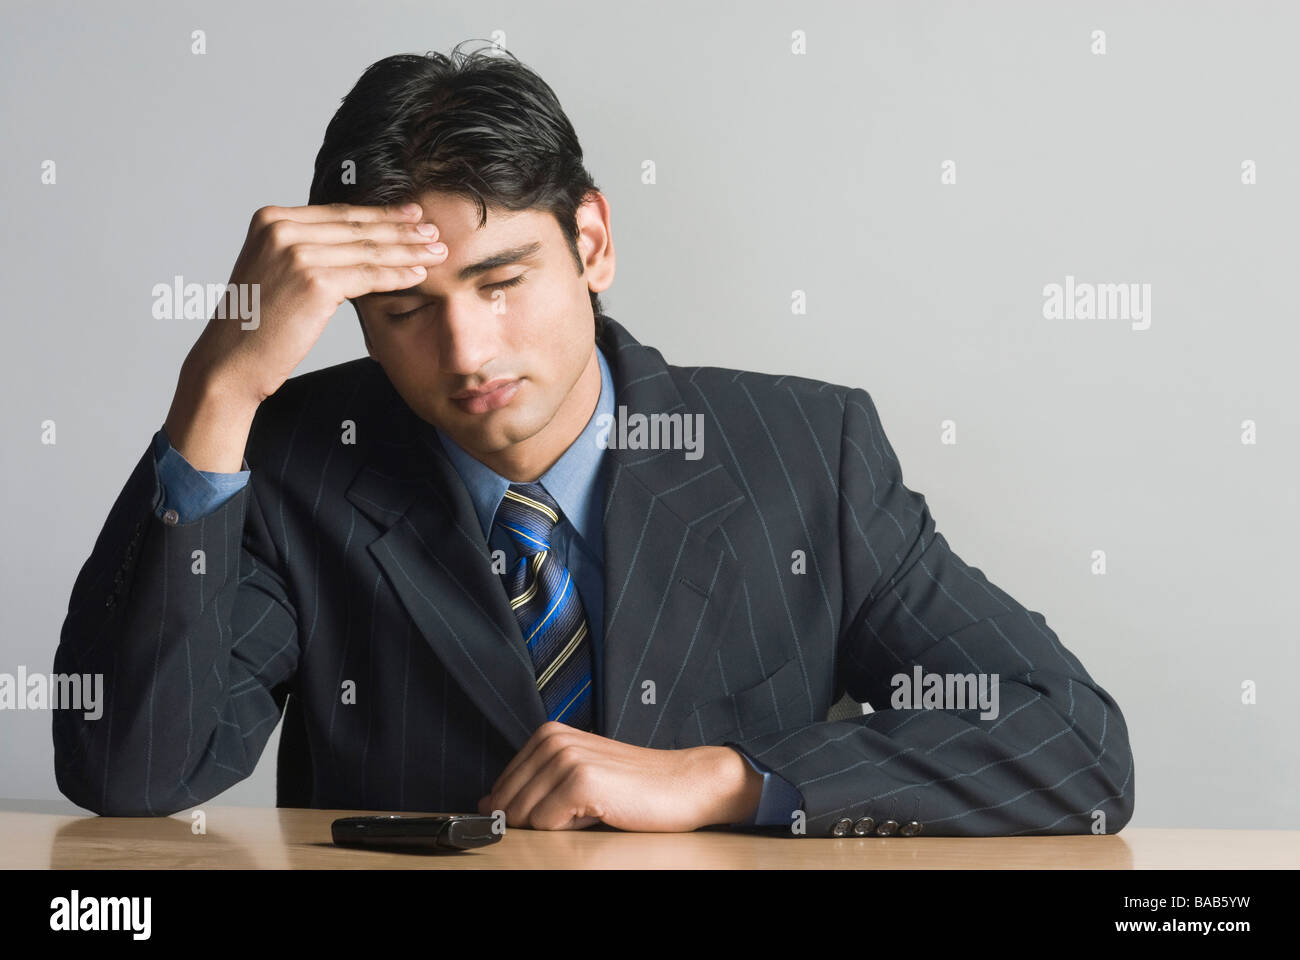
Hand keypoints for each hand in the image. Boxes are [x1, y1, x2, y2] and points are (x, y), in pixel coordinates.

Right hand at [164, 202, 448, 470]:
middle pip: (356, 227)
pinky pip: (368, 275)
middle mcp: (282, 229)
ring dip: (408, 250)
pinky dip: (398, 274)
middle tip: (433, 229)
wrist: (231, 361)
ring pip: (368, 250)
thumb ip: (305, 250)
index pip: (338, 214)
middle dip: (401, 228)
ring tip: (438, 251)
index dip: (379, 214)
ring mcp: (297, 253)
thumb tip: (350, 243)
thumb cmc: (256, 325)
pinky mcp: (314, 282)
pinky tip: (420, 274)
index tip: (410, 213)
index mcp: (272, 219)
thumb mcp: (275, 271)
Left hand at [476, 722, 763, 831]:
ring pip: (525, 815)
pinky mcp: (580, 782)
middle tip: (577, 814)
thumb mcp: (577, 774)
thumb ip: (534, 784)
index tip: (545, 815)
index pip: (502, 785)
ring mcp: (566, 759)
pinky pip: (546, 824)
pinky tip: (597, 814)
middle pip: (509, 802)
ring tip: (591, 811)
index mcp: (549, 735)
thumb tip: (490, 804)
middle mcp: (554, 741)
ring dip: (556, 825)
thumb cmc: (634, 785)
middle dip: (535, 820)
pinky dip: (568, 830)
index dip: (517, 809)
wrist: (683, 784)